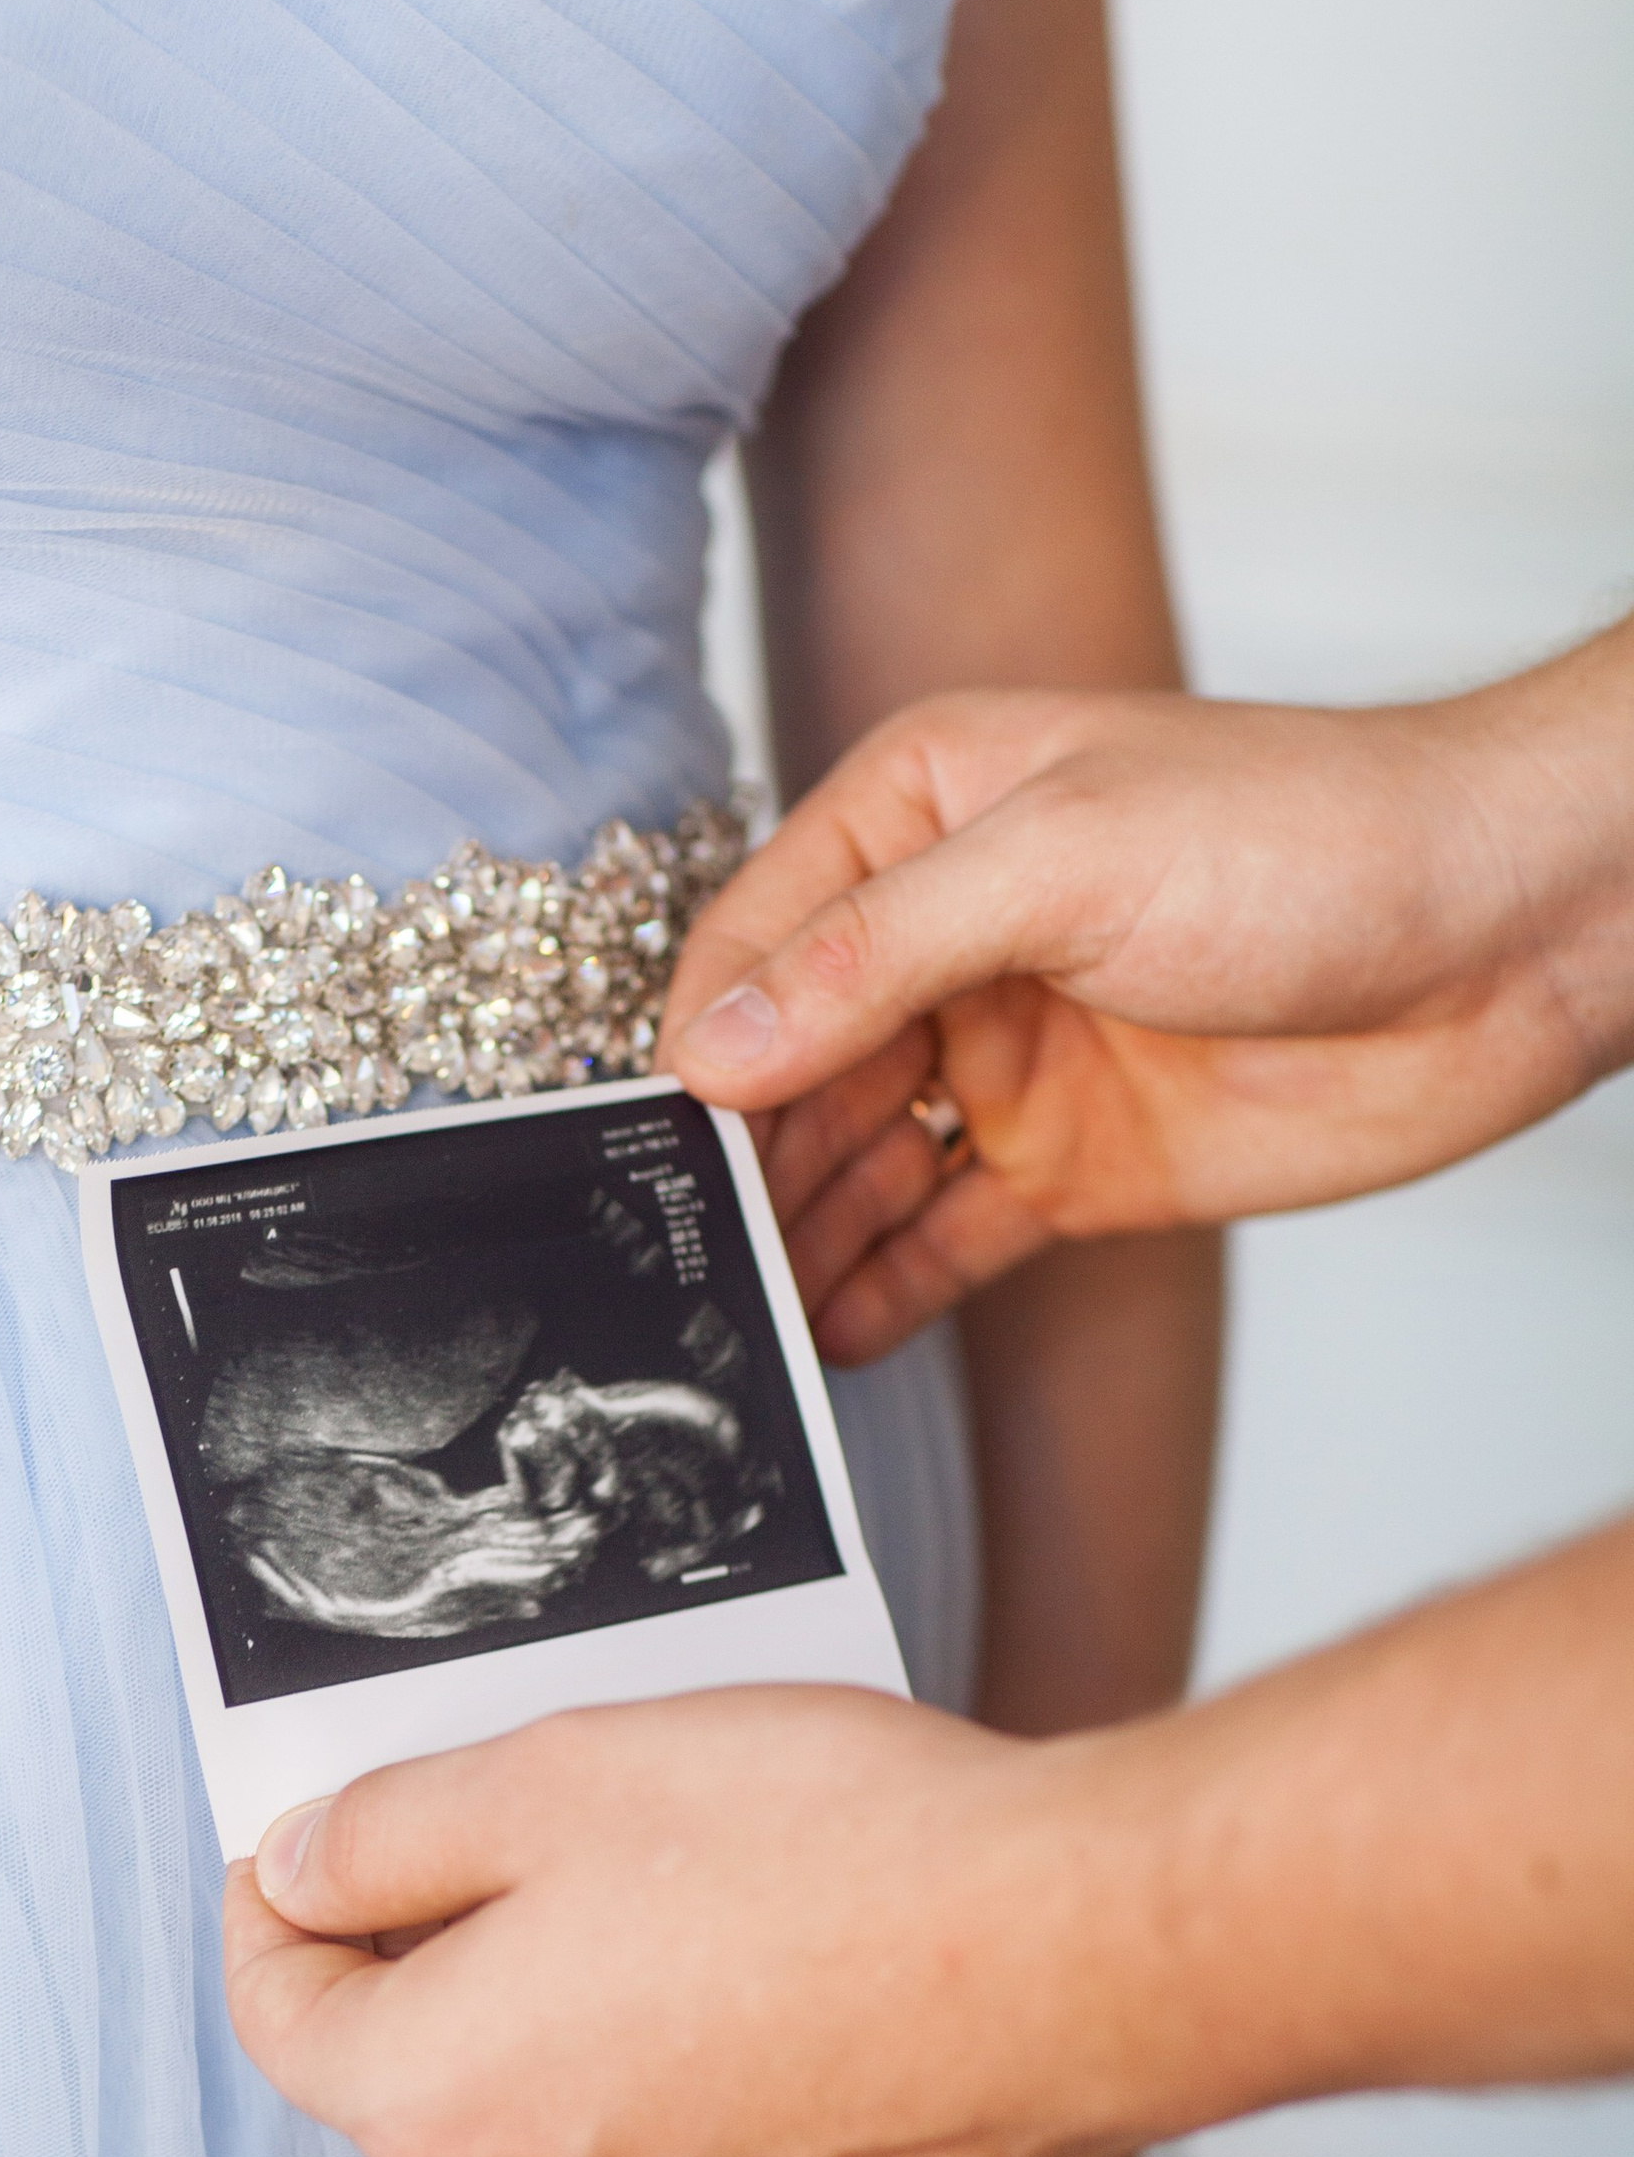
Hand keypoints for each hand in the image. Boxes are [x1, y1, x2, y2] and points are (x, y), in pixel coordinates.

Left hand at [225, 1690, 1124, 2156]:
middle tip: (498, 1803)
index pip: (278, 2011)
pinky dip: (652, 2041)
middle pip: (401, 2067)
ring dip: (544, 1986)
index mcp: (433, 2101)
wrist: (1069, 1960)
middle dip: (419, 1939)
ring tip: (643, 1854)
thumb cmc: (813, 1853)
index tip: (318, 1821)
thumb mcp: (547, 1778)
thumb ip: (386, 1832)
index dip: (277, 1898)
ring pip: (530, 2097)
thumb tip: (299, 1866)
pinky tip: (742, 1937)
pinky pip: (648, 2128)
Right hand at [660, 637, 1633, 1362]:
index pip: (756, 940)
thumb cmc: (1312, 836)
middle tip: (668, 1267)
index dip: (699, 1044)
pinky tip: (823, 1340)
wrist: (1509, 933)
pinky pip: (943, 1238)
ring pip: (855, 1163)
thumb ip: (876, 954)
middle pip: (790, 1067)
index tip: (647, 1150)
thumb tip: (712, 1044)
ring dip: (794, 1239)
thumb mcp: (1064, 860)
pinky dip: (883, 1289)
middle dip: (733, 1162)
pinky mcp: (1073, 1164)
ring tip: (727, 1328)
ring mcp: (1008, 1057)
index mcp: (921, 815)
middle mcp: (947, 938)